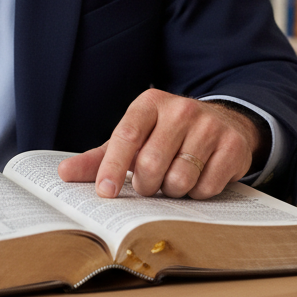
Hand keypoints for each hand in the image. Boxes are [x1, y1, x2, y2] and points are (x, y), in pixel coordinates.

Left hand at [57, 89, 265, 199]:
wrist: (222, 123)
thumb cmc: (166, 135)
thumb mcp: (134, 138)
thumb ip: (99, 157)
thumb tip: (63, 174)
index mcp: (150, 103)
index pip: (126, 135)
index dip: (112, 166)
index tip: (104, 193)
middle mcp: (180, 109)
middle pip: (151, 164)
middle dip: (145, 185)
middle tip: (148, 184)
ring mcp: (209, 126)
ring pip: (179, 179)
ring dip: (172, 191)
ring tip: (173, 179)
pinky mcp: (232, 147)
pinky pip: (206, 188)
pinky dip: (197, 194)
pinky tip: (197, 180)